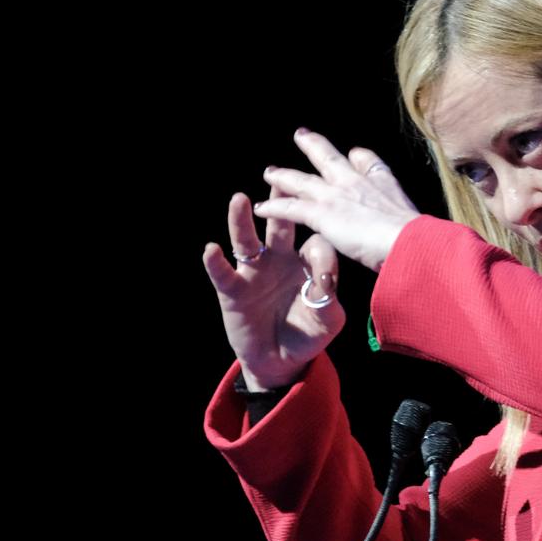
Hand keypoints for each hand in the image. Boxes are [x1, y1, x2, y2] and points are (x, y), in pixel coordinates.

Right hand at [203, 184, 346, 390]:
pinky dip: (216, 262)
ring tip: (240, 199)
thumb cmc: (307, 335)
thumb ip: (329, 299)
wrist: (282, 361)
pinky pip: (223, 273)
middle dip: (280, 201)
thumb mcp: (328, 320)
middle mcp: (279, 259)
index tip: (325, 271)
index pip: (316, 242)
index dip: (321, 251)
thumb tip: (325, 276)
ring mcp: (254, 272)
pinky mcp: (233, 290)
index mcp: (307, 261)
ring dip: (242, 220)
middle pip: (280, 225)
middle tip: (280, 178)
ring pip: (247, 240)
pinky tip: (212, 249)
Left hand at [252, 128, 421, 271]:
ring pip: (303, 181)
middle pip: (330, 158)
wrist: (411, 242)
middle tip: (300, 135)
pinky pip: (292, 208)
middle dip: (314, 146)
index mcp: (384, 184)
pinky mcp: (323, 213)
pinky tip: (262, 208)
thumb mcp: (421, 224)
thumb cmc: (421, 240)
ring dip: (284, 176)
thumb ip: (412, 221)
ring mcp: (338, 196)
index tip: (352, 153)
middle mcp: (358, 183)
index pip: (368, 161)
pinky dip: (275, 207)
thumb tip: (425, 231)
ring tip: (269, 172)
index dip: (358, 157)